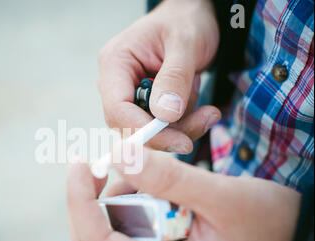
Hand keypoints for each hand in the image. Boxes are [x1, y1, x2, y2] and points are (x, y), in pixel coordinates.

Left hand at [66, 147, 300, 240]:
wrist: (293, 240)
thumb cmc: (268, 224)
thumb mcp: (223, 196)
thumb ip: (170, 178)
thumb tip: (118, 153)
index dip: (80, 201)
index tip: (80, 163)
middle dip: (89, 202)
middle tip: (100, 164)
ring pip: (108, 234)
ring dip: (114, 198)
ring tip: (146, 171)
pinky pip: (128, 228)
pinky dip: (129, 200)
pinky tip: (153, 183)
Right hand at [97, 0, 220, 153]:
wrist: (191, 17)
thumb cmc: (185, 22)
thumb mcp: (185, 43)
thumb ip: (175, 78)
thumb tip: (165, 115)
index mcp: (115, 64)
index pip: (117, 110)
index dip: (143, 130)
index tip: (180, 140)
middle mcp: (116, 84)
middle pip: (131, 125)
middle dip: (169, 131)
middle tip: (206, 120)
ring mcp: (130, 96)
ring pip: (148, 130)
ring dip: (181, 127)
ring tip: (208, 108)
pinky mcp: (145, 105)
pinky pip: (161, 126)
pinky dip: (183, 123)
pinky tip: (201, 107)